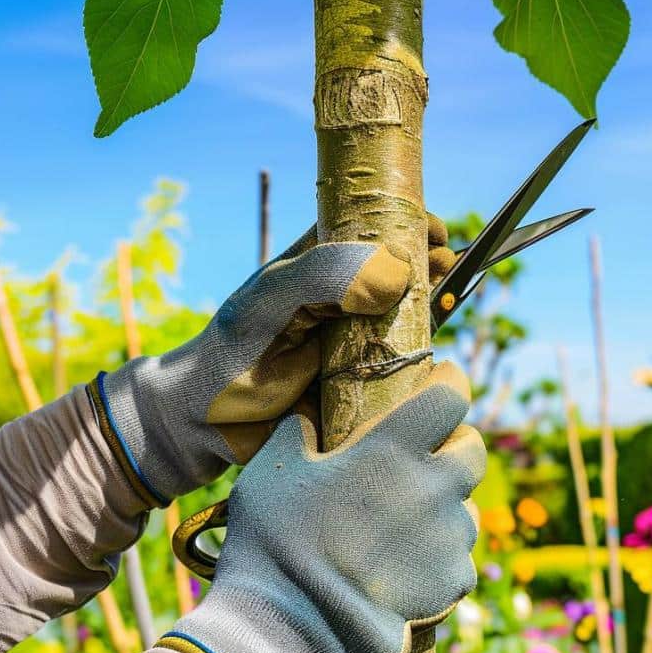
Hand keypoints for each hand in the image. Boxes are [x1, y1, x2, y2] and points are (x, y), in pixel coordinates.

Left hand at [91, 215, 455, 504]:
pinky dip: (426, 354)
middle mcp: (341, 300)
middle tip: (446, 267)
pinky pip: (404, 364)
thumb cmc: (230, 358)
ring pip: (408, 315)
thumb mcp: (269, 302)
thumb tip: (396, 274)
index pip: (371, 228)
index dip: (406, 223)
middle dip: (431, 263)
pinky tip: (437, 349)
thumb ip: (323, 277)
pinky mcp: (363, 386)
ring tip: (447, 300)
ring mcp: (354, 342)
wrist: (204, 429)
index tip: (433, 232)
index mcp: (317, 266)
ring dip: (434, 305)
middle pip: (401, 270)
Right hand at [158, 362, 483, 652]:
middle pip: (474, 450)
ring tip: (406, 528)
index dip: (450, 384)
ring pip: (467, 509)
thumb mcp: (272, 471)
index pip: (451, 395)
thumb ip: (298, 434)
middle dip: (457, 447)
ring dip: (445, 510)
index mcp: (393, 448)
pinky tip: (408, 571)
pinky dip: (441, 561)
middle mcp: (433, 485)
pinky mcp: (454, 581)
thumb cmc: (275, 540)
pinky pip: (461, 560)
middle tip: (428, 458)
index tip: (442, 383)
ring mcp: (450, 536)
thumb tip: (308, 419)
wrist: (290, 626)